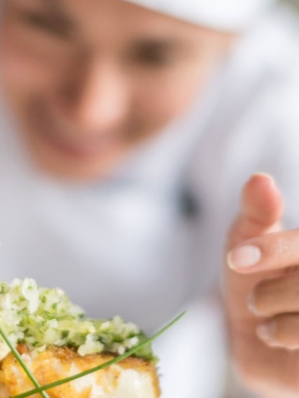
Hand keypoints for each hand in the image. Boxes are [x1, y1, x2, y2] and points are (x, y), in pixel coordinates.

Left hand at [225, 173, 298, 396]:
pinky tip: (283, 343)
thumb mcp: (247, 242)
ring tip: (268, 325)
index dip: (271, 251)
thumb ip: (256, 213)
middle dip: (271, 293)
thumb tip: (259, 180)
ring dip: (281, 326)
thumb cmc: (256, 280)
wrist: (260, 336)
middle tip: (255, 301)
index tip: (235, 258)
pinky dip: (291, 346)